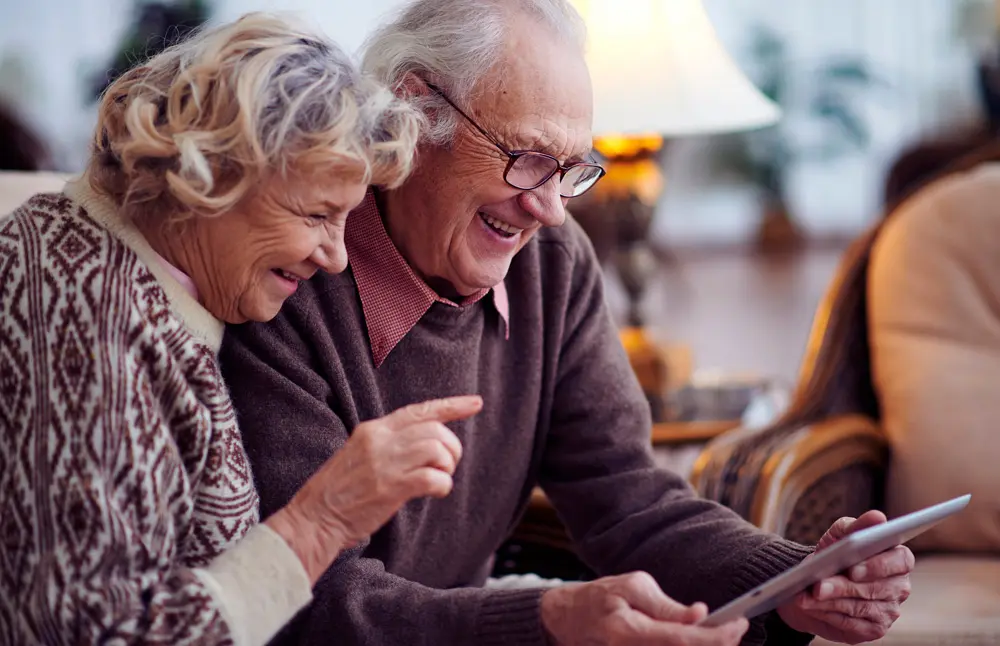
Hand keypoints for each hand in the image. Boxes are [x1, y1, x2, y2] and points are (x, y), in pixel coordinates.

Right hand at [266, 395, 482, 581]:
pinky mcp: (390, 487)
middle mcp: (380, 440)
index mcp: (373, 429)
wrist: (313, 518)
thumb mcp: (360, 454)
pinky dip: (443, 486)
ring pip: (437, 449)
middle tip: (446, 467)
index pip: (419, 410)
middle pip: (434, 429)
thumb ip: (389, 444)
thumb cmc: (339, 492)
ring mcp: (385, 463)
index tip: (475, 403)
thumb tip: (426, 443)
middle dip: (451, 448)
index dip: (451, 406)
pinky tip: (435, 493)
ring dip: (447, 467)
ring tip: (438, 479)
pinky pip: (433, 478)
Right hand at [540, 572, 748, 645]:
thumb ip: (666, 605)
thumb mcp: (631, 586)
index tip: (739, 624)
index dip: (717, 636)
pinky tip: (702, 640)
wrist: (568, 620)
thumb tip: (700, 614)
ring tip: (724, 634)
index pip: (683, 640)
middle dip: (720, 645)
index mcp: (629, 632)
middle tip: (736, 628)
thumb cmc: (599, 598)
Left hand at [777, 511, 913, 643]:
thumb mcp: (839, 536)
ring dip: (831, 601)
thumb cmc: (833, 554)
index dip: (878, 566)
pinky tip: (812, 607)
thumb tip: (877, 517)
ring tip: (807, 596)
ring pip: (860, 607)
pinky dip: (829, 614)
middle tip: (818, 586)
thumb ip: (856, 526)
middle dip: (843, 587)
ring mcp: (889, 610)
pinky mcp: (874, 629)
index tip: (854, 568)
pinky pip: (852, 624)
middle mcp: (899, 587)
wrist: (815, 582)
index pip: (901, 561)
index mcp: (898, 559)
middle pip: (875, 588)